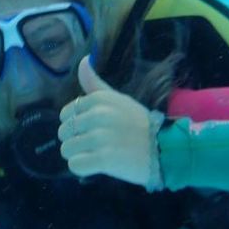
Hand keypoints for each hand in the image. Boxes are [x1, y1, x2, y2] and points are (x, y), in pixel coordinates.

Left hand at [58, 56, 155, 185]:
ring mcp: (100, 138)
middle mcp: (97, 116)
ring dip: (79, 155)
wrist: (165, 149)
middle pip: (64, 133)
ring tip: (97, 155)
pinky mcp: (104, 159)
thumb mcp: (118, 99)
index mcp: (99, 99)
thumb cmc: (139, 124)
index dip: (75, 125)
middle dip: (76, 141)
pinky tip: (97, 165)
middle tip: (97, 145)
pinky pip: (75, 165)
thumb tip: (83, 60)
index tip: (92, 129)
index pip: (65, 114)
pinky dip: (83, 168)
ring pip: (67, 150)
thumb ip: (95, 83)